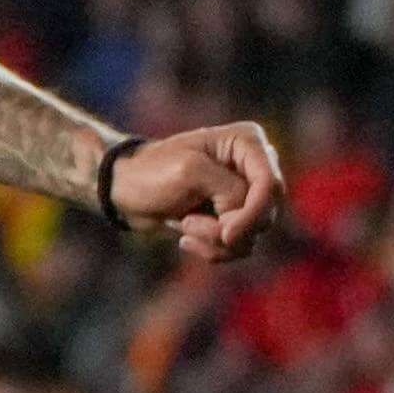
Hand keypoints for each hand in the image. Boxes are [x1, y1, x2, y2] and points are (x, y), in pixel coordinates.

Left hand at [104, 121, 285, 262]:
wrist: (122, 190)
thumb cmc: (150, 172)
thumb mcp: (190, 173)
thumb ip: (230, 192)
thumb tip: (246, 224)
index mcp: (248, 143)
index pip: (270, 185)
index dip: (253, 213)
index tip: (227, 234)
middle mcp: (254, 168)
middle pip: (265, 214)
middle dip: (227, 228)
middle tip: (188, 223)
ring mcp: (245, 195)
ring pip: (253, 235)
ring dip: (215, 241)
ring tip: (185, 226)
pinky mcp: (232, 218)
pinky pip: (239, 246)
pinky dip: (212, 249)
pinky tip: (185, 239)